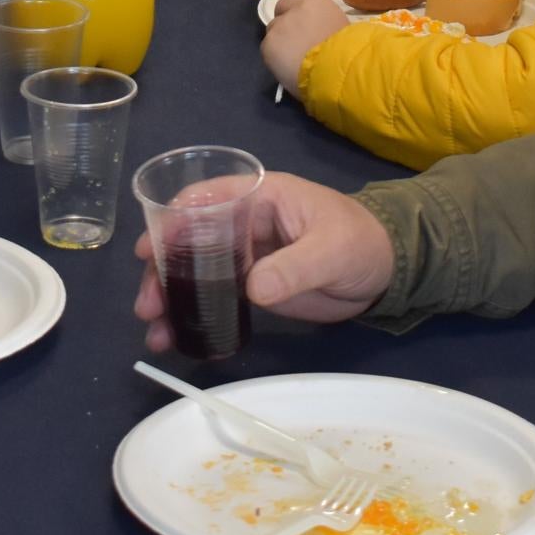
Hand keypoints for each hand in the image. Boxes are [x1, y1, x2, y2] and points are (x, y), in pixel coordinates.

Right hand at [132, 174, 393, 352]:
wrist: (386, 272)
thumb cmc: (361, 243)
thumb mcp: (331, 250)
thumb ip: (294, 267)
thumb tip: (253, 289)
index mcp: (261, 198)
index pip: (205, 200)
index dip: (172, 221)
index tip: (149, 250)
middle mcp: (245, 223)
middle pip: (190, 240)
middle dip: (163, 271)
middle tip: (147, 305)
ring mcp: (246, 256)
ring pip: (196, 272)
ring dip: (172, 297)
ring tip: (154, 330)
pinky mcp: (253, 285)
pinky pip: (214, 296)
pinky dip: (193, 315)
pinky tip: (176, 337)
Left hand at [260, 0, 348, 90]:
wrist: (333, 71)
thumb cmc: (345, 52)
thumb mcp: (340, 28)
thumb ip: (323, 21)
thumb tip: (315, 29)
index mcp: (318, 2)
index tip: (297, 9)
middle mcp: (297, 8)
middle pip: (282, 5)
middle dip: (286, 17)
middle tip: (294, 36)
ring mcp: (280, 25)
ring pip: (273, 26)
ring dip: (279, 36)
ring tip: (291, 54)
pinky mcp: (268, 43)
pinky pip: (268, 46)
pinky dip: (274, 54)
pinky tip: (286, 65)